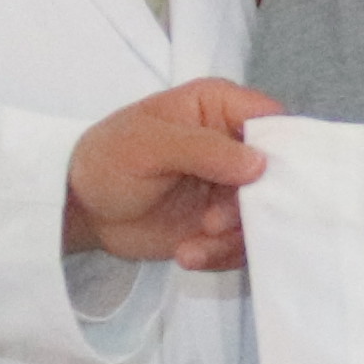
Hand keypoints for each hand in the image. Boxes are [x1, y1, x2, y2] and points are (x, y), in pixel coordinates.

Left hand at [67, 81, 273, 271]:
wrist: (81, 210)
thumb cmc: (106, 160)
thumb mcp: (147, 144)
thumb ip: (204, 149)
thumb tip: (259, 163)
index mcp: (220, 108)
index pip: (273, 120)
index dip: (283, 150)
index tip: (268, 181)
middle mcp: (234, 145)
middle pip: (277, 175)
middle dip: (253, 205)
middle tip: (214, 222)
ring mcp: (231, 188)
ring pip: (264, 215)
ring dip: (234, 238)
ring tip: (194, 247)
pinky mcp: (224, 224)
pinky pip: (244, 243)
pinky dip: (221, 255)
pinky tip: (188, 255)